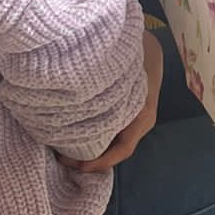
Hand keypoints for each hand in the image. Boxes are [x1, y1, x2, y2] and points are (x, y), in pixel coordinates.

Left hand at [62, 31, 162, 174]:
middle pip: (117, 151)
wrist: (151, 50)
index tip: (78, 165)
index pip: (123, 149)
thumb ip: (108, 88)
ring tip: (66, 152)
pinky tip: (78, 138)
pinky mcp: (130, 118)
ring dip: (93, 152)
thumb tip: (79, 102)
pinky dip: (97, 141)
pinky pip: (114, 136)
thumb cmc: (136, 58)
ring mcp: (137, 122)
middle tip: (63, 160)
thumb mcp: (123, 71)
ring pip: (115, 145)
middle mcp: (142, 123)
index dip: (101, 161)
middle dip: (92, 161)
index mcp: (143, 115)